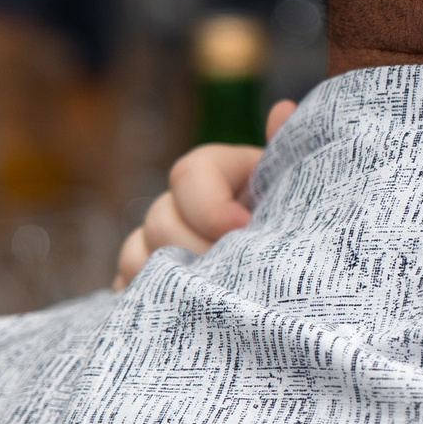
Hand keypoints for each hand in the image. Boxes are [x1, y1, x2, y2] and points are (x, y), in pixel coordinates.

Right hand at [111, 99, 292, 287]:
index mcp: (216, 173)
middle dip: (196, 249)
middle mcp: (178, 205)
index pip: (190, 173)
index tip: (245, 227)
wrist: (290, 272)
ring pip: (135, 256)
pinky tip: (185, 315)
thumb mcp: (296, 190)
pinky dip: (149, 302)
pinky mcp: (146, 283)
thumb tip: (283, 108)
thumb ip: (288, 151)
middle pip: (160, 221)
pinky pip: (126, 291)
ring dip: (172, 278)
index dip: (211, 205)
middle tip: (235, 273)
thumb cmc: (295, 223)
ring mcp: (156, 245)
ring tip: (215, 296)